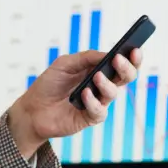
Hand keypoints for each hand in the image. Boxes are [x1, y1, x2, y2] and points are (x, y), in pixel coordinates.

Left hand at [8, 49, 141, 158]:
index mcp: (98, 70)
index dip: (132, 57)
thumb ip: (86, 57)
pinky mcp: (90, 118)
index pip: (122, 63)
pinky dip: (93, 102)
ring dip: (106, 84)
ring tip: (96, 76)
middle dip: (127, 68)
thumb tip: (107, 54)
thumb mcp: (65, 63)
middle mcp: (101, 86)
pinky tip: (84, 95)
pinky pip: (99, 111)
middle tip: (119, 59)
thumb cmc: (49, 84)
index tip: (135, 48)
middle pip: (125, 78)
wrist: (32, 108)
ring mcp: (97, 102)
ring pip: (113, 93)